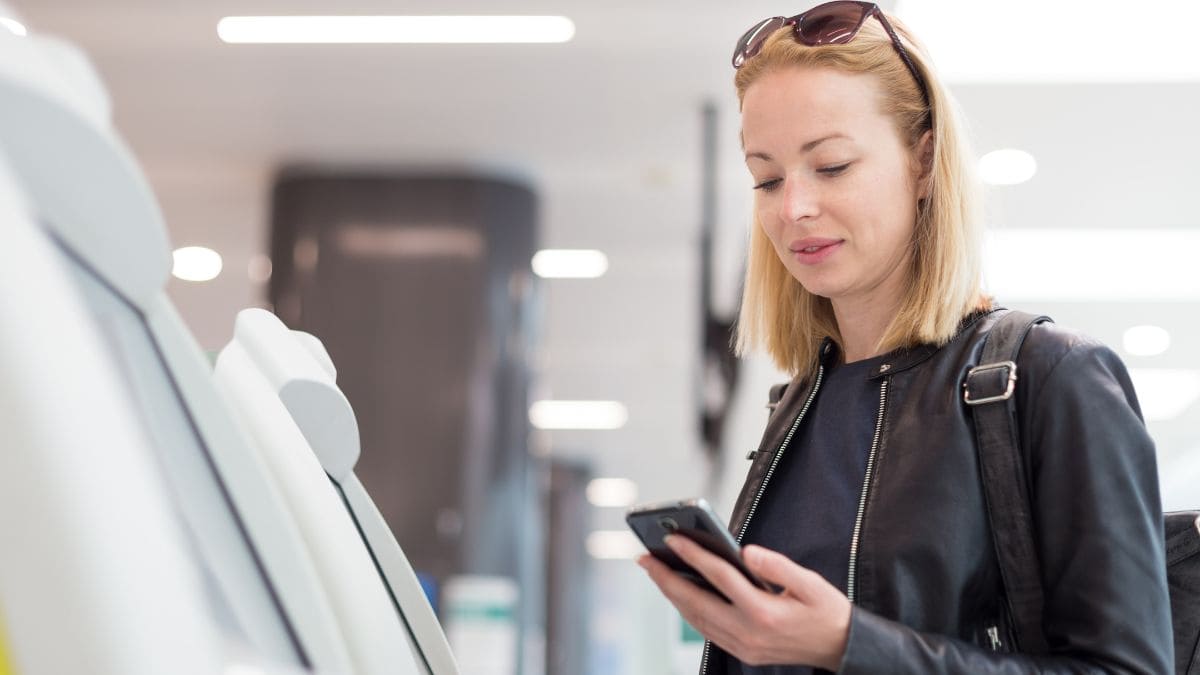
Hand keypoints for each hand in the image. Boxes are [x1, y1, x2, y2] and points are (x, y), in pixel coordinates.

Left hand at [638, 535, 850, 670]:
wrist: (840, 649)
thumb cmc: (826, 611)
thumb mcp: (811, 582)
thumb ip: (778, 564)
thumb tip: (745, 551)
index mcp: (764, 612)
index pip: (719, 577)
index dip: (694, 555)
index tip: (672, 538)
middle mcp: (748, 633)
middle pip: (696, 601)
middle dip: (666, 578)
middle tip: (644, 557)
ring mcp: (742, 646)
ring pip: (695, 619)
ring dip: (671, 595)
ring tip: (655, 571)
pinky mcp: (742, 653)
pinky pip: (705, 630)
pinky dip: (687, 610)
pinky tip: (678, 594)